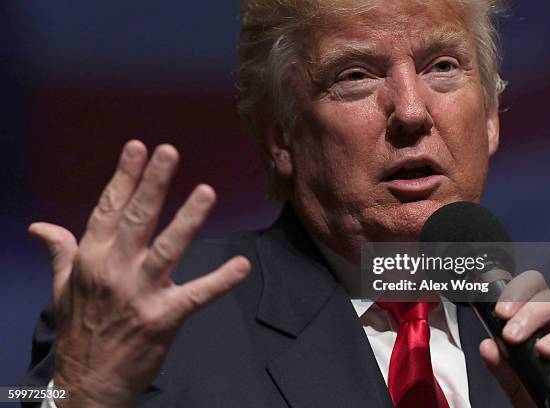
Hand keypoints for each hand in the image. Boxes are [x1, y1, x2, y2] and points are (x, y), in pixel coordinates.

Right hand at [29, 140, 250, 406]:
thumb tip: (39, 227)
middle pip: (136, 219)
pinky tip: (242, 265)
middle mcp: (114, 271)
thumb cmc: (80, 331)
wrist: (87, 384)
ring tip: (206, 192)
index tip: (138, 147)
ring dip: (187, 220)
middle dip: (153, 183)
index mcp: (90, 259)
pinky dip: (221, 281)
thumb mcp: (62, 289)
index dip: (124, 176)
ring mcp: (140, 294)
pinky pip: (197, 295)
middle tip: (169, 151)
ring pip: (166, 249)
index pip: (108, 209)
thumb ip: (61, 252)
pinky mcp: (164, 318)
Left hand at [479, 270, 549, 406]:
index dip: (517, 294)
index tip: (500, 312)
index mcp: (545, 319)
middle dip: (530, 315)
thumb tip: (487, 347)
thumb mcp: (518, 379)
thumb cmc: (547, 386)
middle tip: (511, 335)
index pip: (533, 291)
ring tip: (543, 351)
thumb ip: (502, 364)